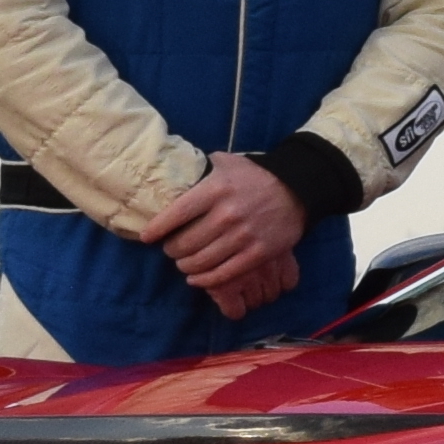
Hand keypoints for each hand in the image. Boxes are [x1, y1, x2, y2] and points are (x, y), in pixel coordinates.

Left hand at [136, 154, 310, 317]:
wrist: (297, 190)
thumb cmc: (255, 176)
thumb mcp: (227, 163)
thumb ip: (201, 167)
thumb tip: (174, 169)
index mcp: (215, 189)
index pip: (175, 214)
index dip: (156, 229)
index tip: (147, 237)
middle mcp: (227, 214)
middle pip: (185, 243)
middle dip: (172, 250)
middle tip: (170, 250)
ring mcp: (243, 236)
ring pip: (201, 262)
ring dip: (186, 267)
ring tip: (183, 264)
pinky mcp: (257, 254)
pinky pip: (223, 274)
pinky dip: (205, 280)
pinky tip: (196, 279)